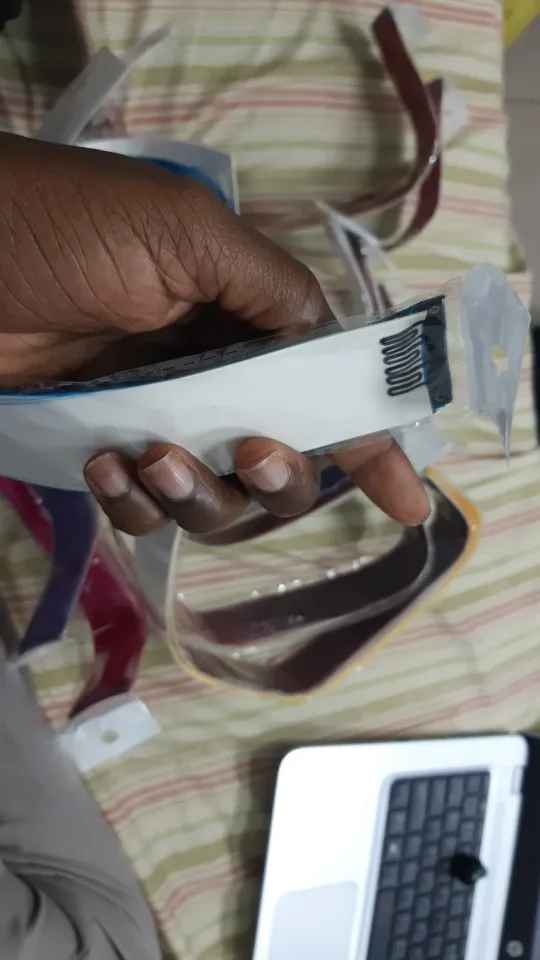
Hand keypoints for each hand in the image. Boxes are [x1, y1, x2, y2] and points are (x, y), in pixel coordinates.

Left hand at [0, 133, 429, 533]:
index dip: (370, 446)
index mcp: (244, 320)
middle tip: (249, 456)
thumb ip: (269, 289)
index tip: (409, 501)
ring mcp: (159, 420)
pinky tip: (104, 466)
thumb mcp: (183, 232)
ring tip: (149, 457)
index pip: (325, 390)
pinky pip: (146, 508)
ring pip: (216, 500)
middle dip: (279, 475)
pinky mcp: (106, 451)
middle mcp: (212, 376)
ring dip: (197, 494)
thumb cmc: (64, 229)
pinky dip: (133, 501)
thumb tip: (327, 342)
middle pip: (281, 463)